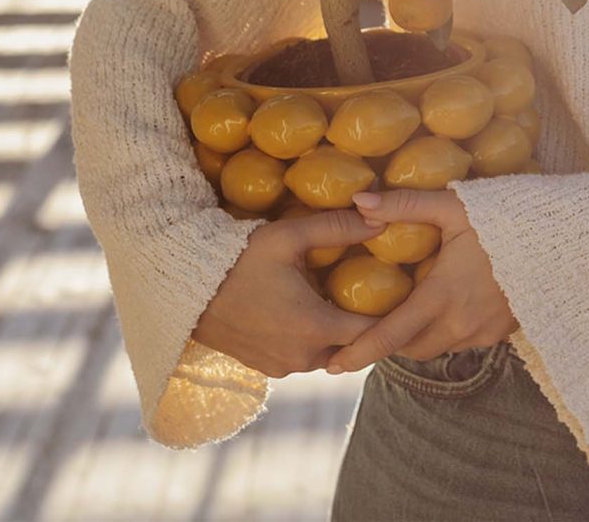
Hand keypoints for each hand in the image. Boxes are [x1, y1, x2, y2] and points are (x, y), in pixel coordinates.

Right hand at [191, 208, 388, 377]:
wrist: (186, 289)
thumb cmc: (238, 259)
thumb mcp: (289, 237)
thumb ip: (338, 228)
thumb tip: (381, 219)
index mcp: (316, 328)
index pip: (375, 332)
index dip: (392, 313)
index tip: (402, 294)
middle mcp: (304, 357)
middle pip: (355, 347)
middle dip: (368, 325)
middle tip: (379, 296)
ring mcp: (284, 367)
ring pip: (331, 355)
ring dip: (340, 334)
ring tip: (348, 301)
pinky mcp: (267, 369)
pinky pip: (306, 359)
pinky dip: (316, 341)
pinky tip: (315, 312)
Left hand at [324, 188, 518, 373]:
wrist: (565, 239)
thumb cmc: (508, 217)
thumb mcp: (454, 206)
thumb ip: (404, 205)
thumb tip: (358, 201)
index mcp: (443, 295)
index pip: (391, 335)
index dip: (359, 352)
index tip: (332, 366)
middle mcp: (462, 322)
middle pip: (410, 349)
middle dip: (388, 345)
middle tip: (367, 332)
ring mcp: (485, 331)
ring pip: (438, 347)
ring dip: (420, 337)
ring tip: (408, 317)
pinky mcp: (503, 332)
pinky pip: (465, 341)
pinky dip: (448, 331)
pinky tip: (449, 307)